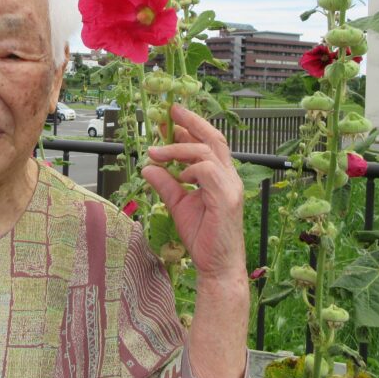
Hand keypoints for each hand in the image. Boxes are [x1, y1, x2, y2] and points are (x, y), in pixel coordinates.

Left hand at [141, 104, 246, 281]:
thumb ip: (165, 185)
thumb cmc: (203, 237)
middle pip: (214, 138)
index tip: (170, 117)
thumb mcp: (178, 205)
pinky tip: (179, 176)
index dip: (191, 127)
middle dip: (191, 121)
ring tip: (156, 151)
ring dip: (179, 148)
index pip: (208, 143)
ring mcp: (231, 186)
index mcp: (220, 176)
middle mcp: (229, 177)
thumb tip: (147, 167)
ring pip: (207, 152)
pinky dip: (190, 169)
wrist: (218, 266)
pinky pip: (207, 171)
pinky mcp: (226, 198)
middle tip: (170, 111)